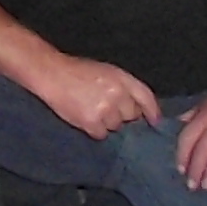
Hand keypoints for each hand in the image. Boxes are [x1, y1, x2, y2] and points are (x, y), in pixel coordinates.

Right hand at [29, 51, 162, 141]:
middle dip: (122, 115)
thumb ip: (124, 87)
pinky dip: (94, 130)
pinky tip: (85, 117)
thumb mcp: (106, 71)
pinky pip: (101, 134)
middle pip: (131, 115)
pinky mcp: (91, 122)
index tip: (155, 121)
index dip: (153, 111)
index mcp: (122, 78)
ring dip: (107, 123)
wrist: (51, 74)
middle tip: (107, 108)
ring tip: (92, 110)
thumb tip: (140, 109)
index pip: (146, 97)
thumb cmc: (78, 71)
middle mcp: (117, 94)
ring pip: (116, 126)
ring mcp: (105, 109)